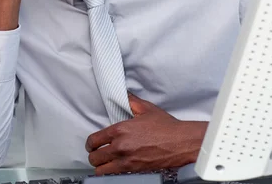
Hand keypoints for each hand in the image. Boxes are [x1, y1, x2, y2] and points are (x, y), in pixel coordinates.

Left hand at [85, 93, 207, 174]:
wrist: (181, 142)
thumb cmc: (166, 126)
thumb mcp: (146, 109)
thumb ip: (130, 101)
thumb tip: (123, 95)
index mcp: (120, 130)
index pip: (94, 140)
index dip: (90, 143)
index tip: (92, 144)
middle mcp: (120, 146)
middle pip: (94, 157)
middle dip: (93, 155)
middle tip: (97, 153)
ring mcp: (127, 160)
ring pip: (101, 169)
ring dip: (100, 166)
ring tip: (103, 163)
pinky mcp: (134, 170)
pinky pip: (114, 175)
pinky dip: (111, 172)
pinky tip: (113, 168)